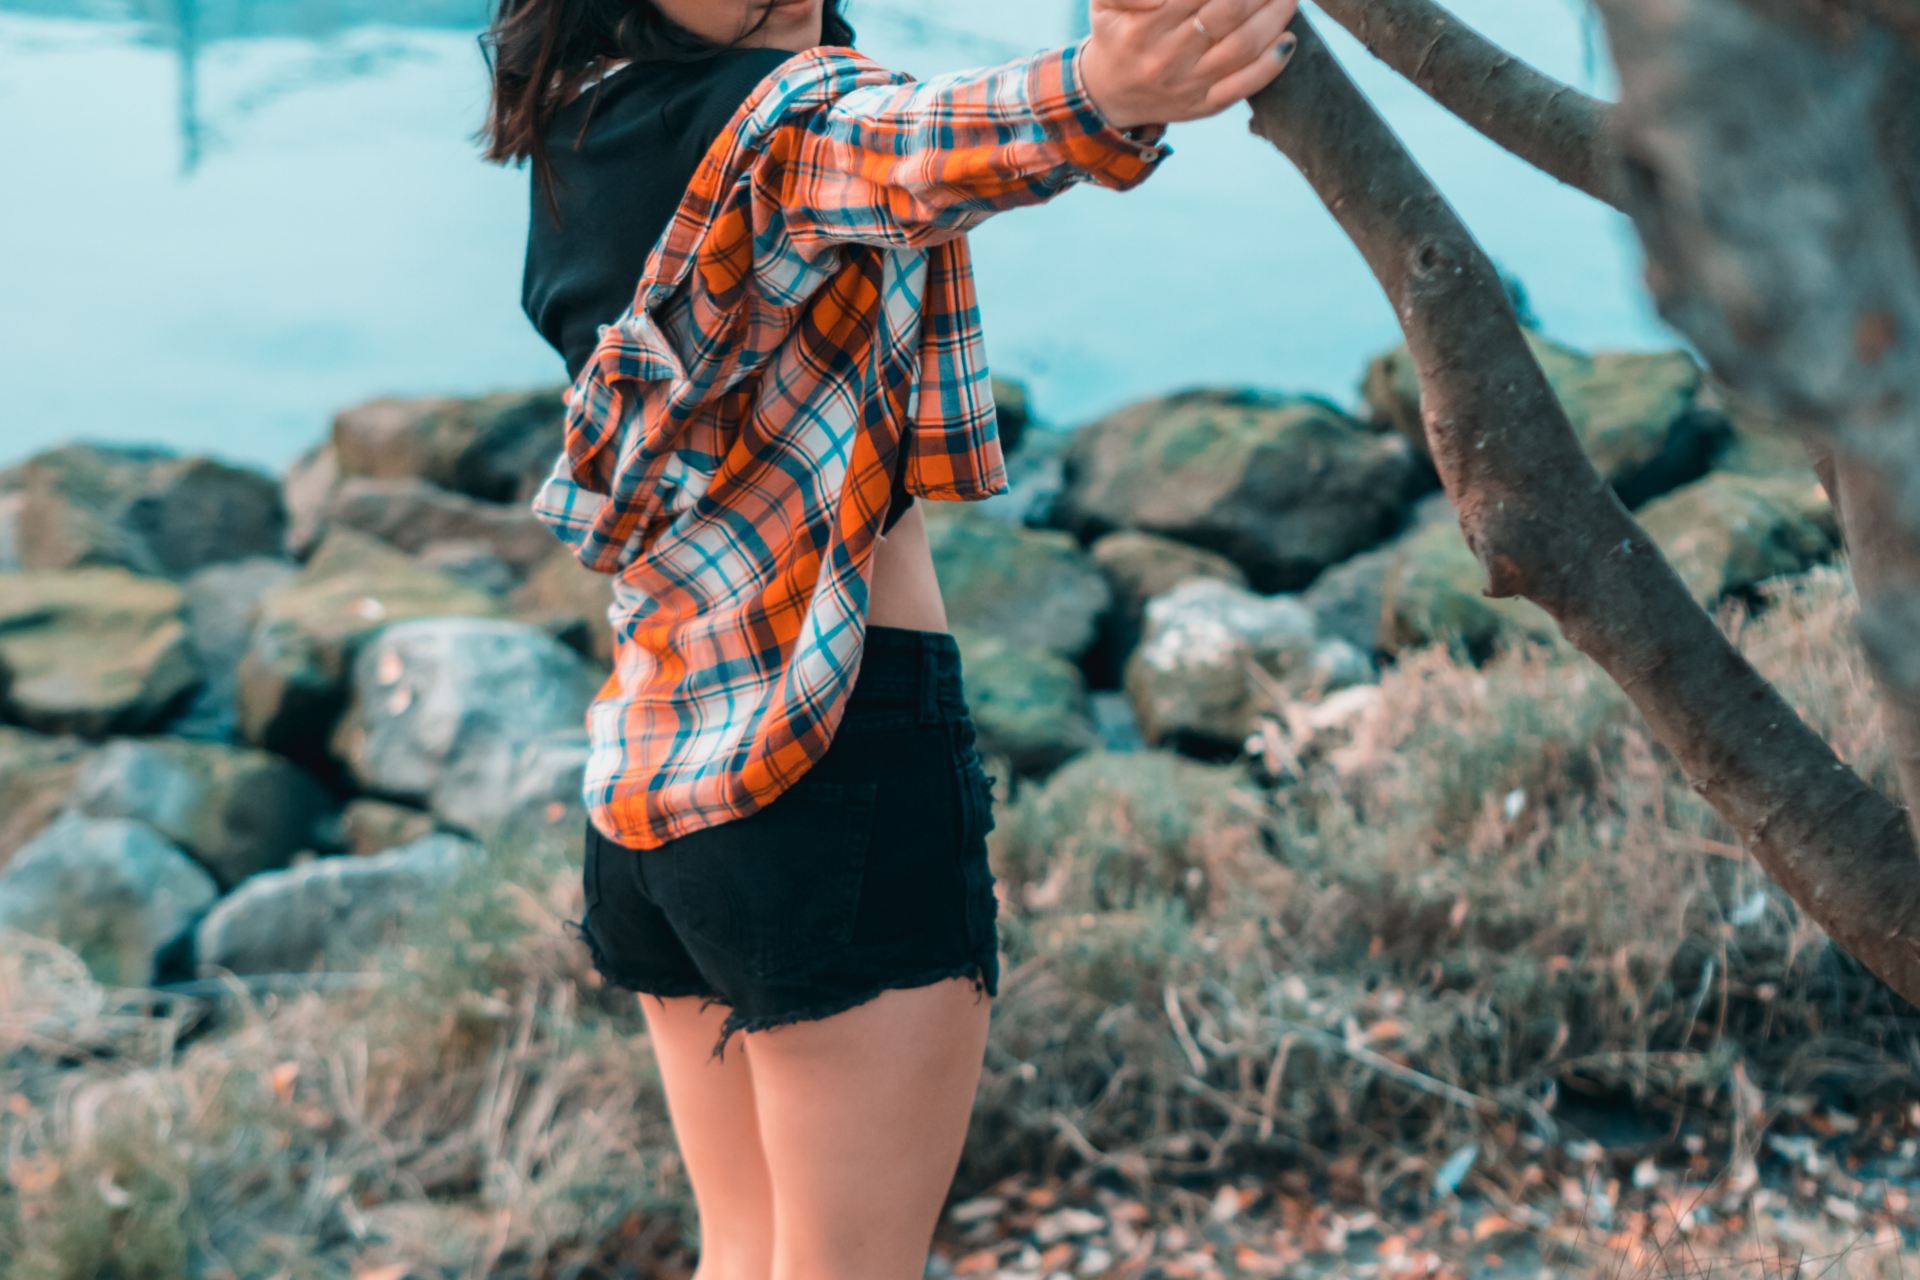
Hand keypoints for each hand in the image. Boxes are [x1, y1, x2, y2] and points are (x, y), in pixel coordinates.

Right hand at [1080, 0, 1301, 130]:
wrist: (1108, 93)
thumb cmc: (1117, 33)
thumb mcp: (1106, 1)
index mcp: (1144, 27)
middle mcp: (1167, 57)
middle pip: (1226, 14)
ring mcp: (1187, 85)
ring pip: (1241, 48)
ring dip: (1273, 18)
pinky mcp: (1202, 106)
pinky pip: (1243, 88)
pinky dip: (1271, 65)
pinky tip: (1288, 40)